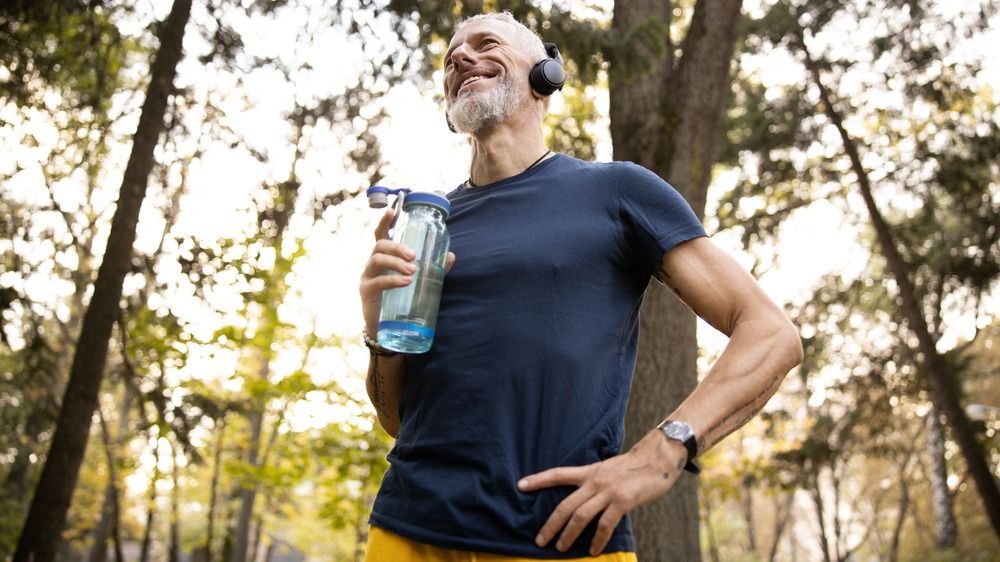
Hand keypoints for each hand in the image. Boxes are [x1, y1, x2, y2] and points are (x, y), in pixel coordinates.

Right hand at [359, 208, 455, 332]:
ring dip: (396, 262)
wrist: (387, 329)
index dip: (385, 222)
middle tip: (414, 256)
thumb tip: (450, 255)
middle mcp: (373, 264)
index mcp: (385, 257)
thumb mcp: (418, 282)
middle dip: (397, 247)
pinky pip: (378, 282)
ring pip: (377, 260)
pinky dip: (393, 280)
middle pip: (380, 245)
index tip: (391, 210)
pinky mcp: (366, 292)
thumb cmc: (402, 300)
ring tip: (412, 271)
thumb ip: (433, 269)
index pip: (381, 235)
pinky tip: (406, 282)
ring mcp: (367, 277)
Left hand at [517, 431, 687, 555]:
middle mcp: (594, 481)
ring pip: (580, 516)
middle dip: (550, 525)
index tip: (520, 485)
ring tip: (560, 548)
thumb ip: (595, 482)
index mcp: (589, 472)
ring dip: (568, 534)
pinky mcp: (623, 501)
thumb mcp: (608, 469)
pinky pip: (605, 524)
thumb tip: (584, 498)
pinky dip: (598, 539)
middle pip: (565, 504)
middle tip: (539, 540)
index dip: (538, 479)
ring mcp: (608, 492)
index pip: (558, 474)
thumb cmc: (634, 467)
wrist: (658, 458)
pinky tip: (594, 550)